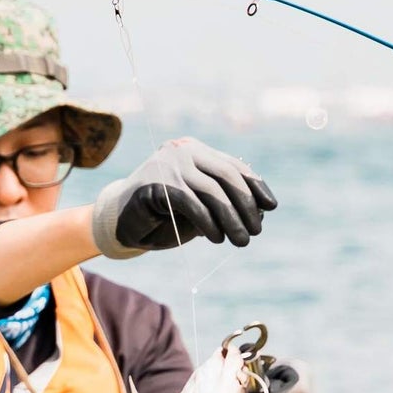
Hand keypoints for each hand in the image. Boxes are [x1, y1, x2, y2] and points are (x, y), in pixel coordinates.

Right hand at [88, 138, 276, 257]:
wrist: (121, 221)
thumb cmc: (165, 215)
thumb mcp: (200, 206)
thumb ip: (224, 202)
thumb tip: (261, 211)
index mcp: (196, 151)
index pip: (233, 166)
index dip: (255, 186)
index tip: (271, 206)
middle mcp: (183, 152)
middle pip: (226, 176)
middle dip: (246, 206)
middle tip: (256, 231)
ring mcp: (168, 165)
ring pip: (212, 191)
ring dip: (231, 219)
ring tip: (241, 240)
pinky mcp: (156, 183)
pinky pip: (191, 203)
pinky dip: (208, 222)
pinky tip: (216, 238)